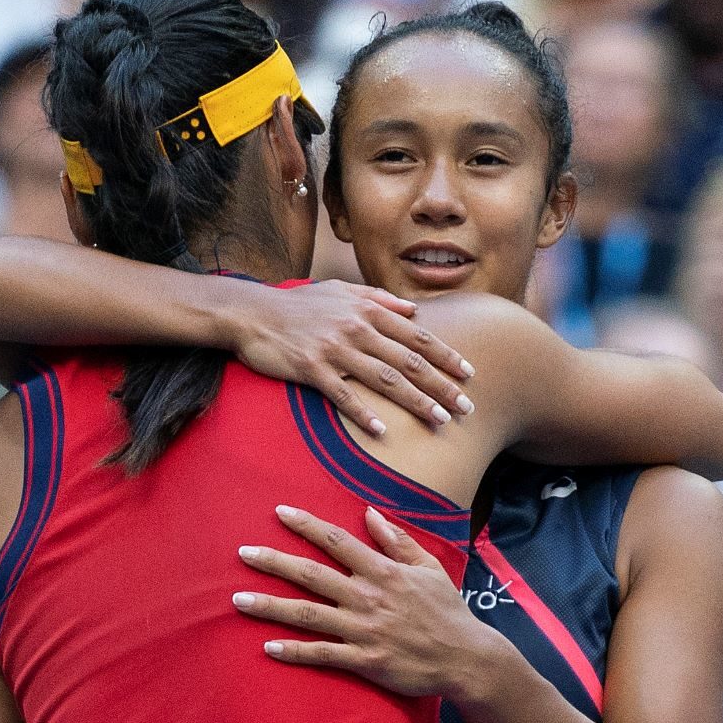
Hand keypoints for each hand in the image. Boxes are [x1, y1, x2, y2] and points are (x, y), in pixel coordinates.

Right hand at [229, 282, 473, 436]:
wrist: (252, 312)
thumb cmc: (300, 304)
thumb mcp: (340, 291)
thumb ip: (379, 299)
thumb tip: (413, 310)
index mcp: (368, 311)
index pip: (418, 335)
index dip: (446, 356)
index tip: (470, 374)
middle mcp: (357, 329)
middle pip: (409, 361)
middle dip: (442, 385)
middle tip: (466, 408)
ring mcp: (335, 349)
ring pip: (385, 379)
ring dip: (415, 402)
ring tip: (439, 421)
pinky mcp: (311, 368)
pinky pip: (343, 395)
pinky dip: (363, 414)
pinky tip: (382, 431)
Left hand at [234, 504, 506, 697]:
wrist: (466, 658)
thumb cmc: (447, 611)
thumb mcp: (428, 567)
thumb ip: (397, 540)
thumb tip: (370, 513)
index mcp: (383, 571)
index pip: (337, 541)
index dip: (306, 525)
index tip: (279, 512)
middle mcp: (368, 597)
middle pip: (312, 575)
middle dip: (274, 562)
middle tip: (243, 553)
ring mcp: (364, 630)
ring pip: (308, 615)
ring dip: (270, 606)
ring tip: (238, 599)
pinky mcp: (365, 660)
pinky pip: (323, 654)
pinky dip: (294, 651)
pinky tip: (268, 647)